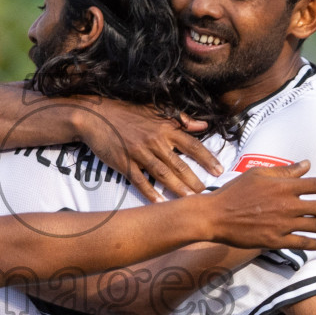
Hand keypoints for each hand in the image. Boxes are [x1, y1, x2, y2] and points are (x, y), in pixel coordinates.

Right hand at [75, 99, 219, 201]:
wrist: (96, 116)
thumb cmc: (127, 113)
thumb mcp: (155, 111)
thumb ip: (180, 119)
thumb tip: (202, 126)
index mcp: (165, 129)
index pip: (192, 145)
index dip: (207, 158)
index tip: (219, 171)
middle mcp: (155, 141)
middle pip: (179, 164)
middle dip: (194, 180)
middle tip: (207, 194)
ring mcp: (139, 153)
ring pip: (162, 174)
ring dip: (177, 189)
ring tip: (190, 201)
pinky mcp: (124, 163)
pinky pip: (140, 181)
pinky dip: (150, 192)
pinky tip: (160, 203)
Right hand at [198, 162, 315, 249]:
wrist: (215, 215)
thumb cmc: (235, 191)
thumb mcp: (259, 174)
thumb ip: (285, 171)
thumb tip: (307, 165)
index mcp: (284, 186)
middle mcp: (288, 205)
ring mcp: (282, 224)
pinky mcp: (275, 240)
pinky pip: (301, 243)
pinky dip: (315, 243)